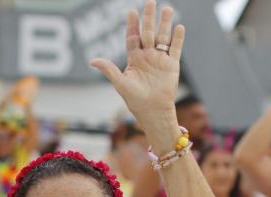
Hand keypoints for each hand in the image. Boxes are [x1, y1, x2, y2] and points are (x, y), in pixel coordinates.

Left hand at [90, 2, 183, 129]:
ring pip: (163, 37)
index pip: (133, 37)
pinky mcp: (172, 65)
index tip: (132, 11)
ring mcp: (160, 59)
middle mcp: (148, 56)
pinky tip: (179, 27)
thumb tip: (92, 61)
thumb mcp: (120, 83)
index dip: (133, 24)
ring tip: (168, 9)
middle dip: (149, 18)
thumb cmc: (135, 100)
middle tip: (150, 2)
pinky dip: (178, 39)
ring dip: (165, 23)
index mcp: (135, 58)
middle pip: (149, 32)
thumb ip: (109, 70)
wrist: (153, 112)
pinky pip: (176, 49)